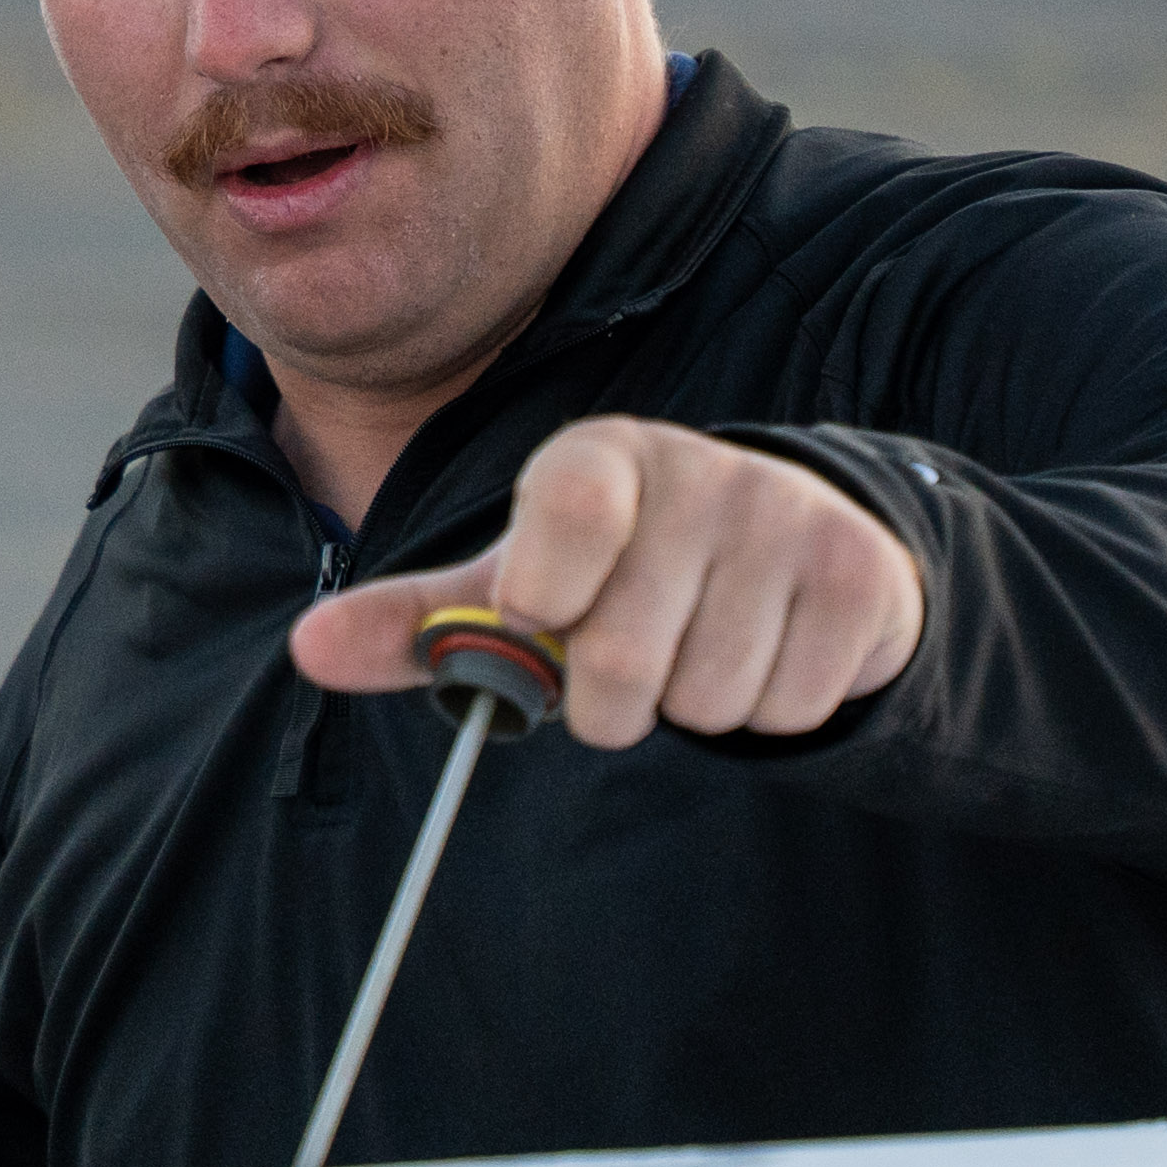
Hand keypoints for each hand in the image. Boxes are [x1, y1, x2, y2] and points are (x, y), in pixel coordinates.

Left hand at [287, 419, 925, 750]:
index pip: (558, 514)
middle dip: (613, 700)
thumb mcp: (520, 587)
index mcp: (599, 457)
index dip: (544, 596)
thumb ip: (420, 621)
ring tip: (700, 646)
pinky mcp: (860, 577)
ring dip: (692, 704)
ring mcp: (787, 518)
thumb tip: (306, 652)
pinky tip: (764, 651)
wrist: (790, 550)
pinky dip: (764, 710)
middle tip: (625, 667)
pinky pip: (785, 707)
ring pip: (707, 695)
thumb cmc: (623, 572)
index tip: (548, 612)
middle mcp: (699, 469)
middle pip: (623, 658)